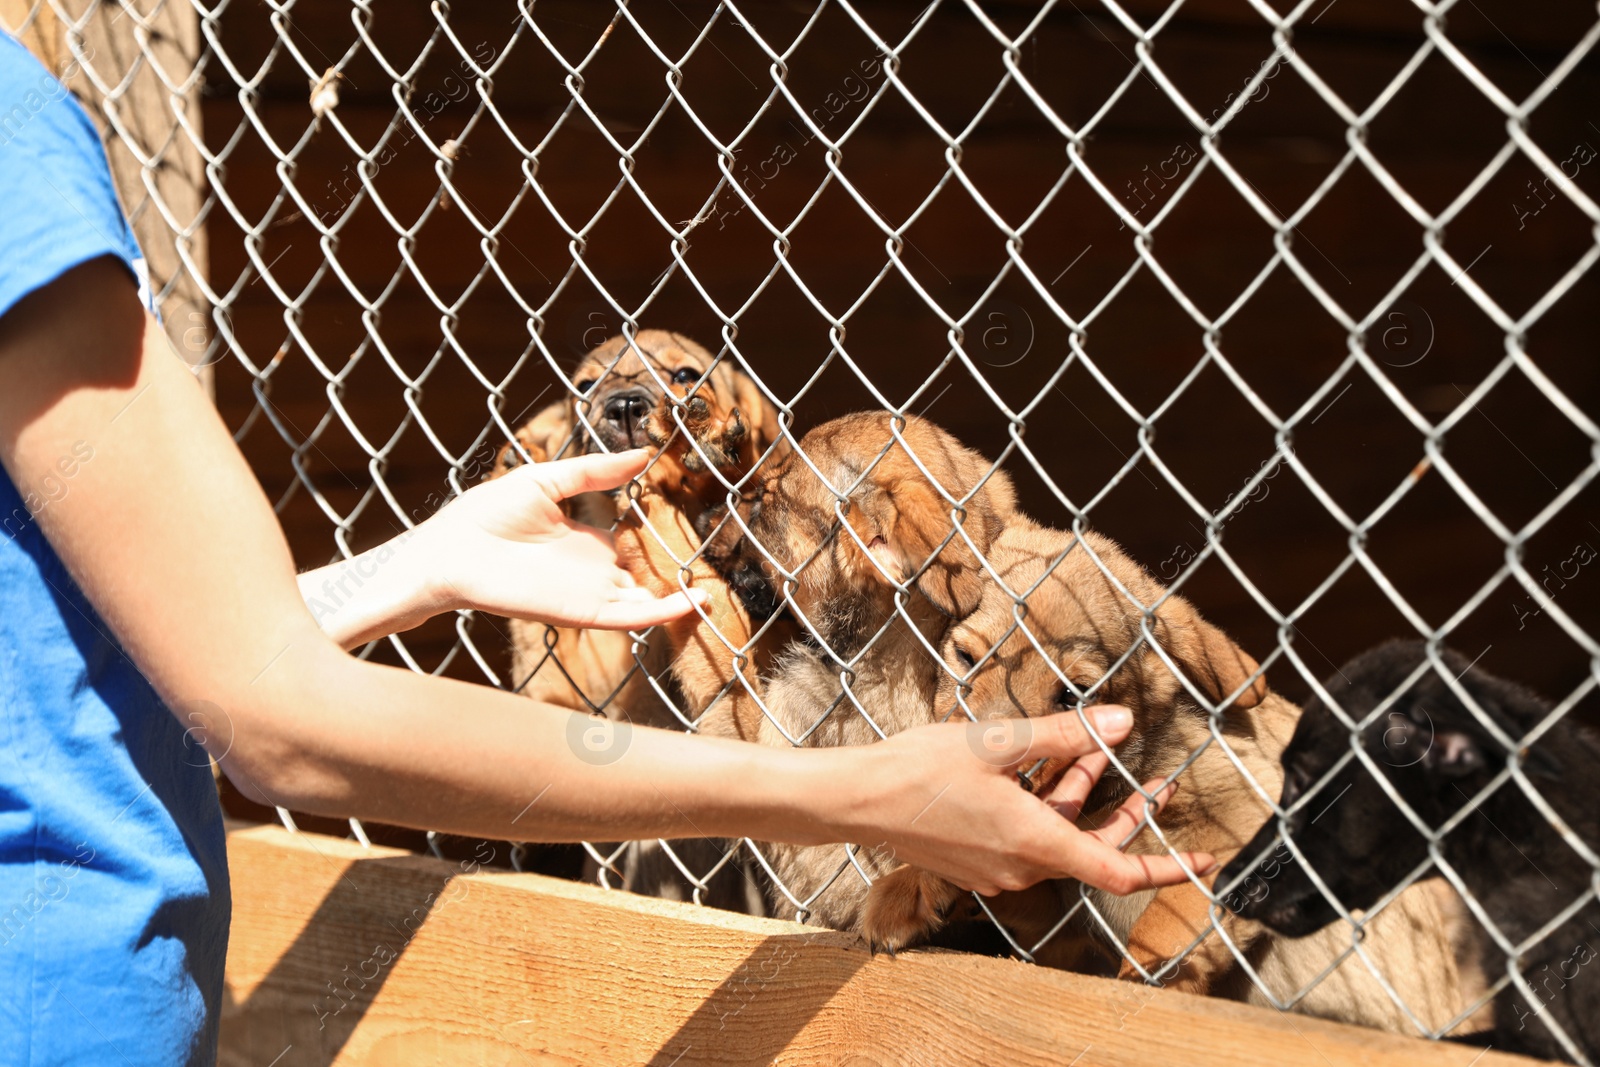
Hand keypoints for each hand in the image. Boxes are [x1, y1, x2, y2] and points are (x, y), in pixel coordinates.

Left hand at [300, 449, 706, 647]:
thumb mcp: (548, 480)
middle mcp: (590, 572)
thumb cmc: (485, 514)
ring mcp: (587, 592)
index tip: (694, 534)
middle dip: (676, 579)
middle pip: (644, 579)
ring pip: (643, 602)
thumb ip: (595, 471)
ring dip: (677, 602)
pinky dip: (658, 614)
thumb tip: (642, 453)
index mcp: (584, 542)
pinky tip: (688, 606)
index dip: (661, 544)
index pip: (632, 548)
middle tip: (716, 573)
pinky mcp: (580, 610)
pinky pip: (626, 616)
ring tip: (714, 595)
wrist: (450, 551)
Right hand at [845, 707, 1212, 896]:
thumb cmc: (922, 769)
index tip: (1203, 859)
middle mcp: (1022, 867)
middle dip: (1129, 816)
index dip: (1167, 867)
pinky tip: (1040, 766)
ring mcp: (997, 869)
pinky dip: (1044, 806)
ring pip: (1058, 837)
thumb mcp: (1000, 742)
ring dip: (1079, 799)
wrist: (859, 798)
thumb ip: (1066, 734)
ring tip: (1094, 752)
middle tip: (1159, 786)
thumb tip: (1123, 722)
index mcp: (1035, 843)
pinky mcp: (976, 861)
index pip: (1119, 871)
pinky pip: (1027, 837)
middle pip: (1093, 850)